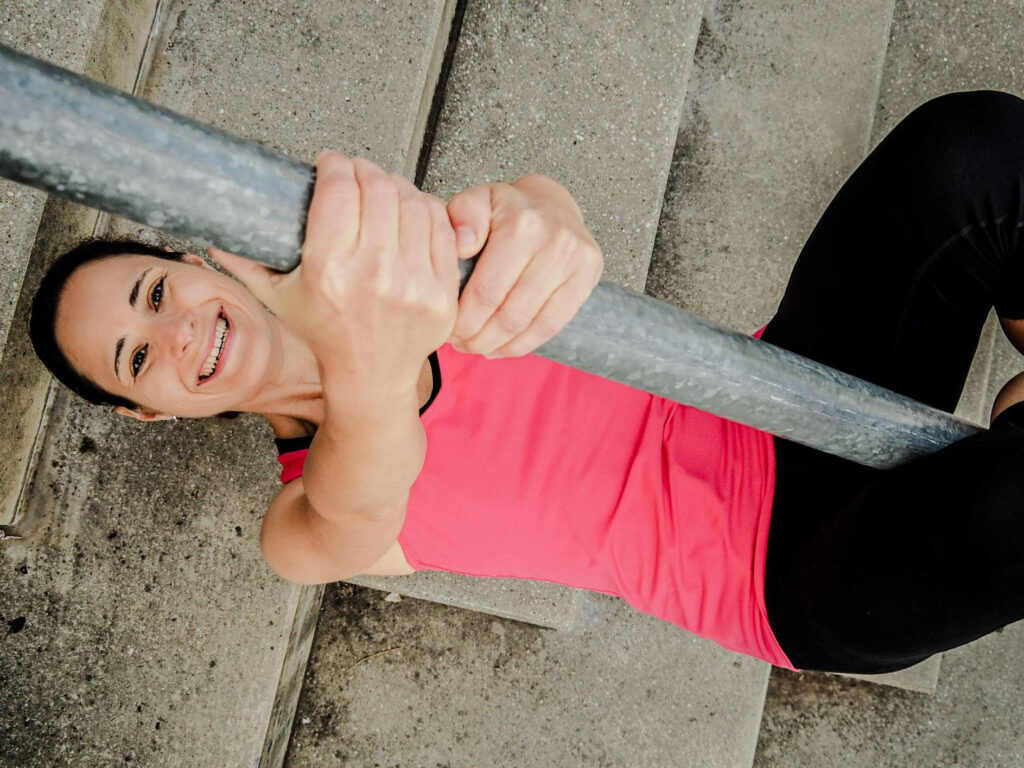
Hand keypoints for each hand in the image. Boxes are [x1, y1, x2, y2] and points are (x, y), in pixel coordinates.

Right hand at [208, 151, 459, 392]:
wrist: (370, 376)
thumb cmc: (324, 334)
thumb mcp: (278, 297)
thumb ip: (245, 262)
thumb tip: (212, 233)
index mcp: (329, 272)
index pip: (339, 191)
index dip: (335, 165)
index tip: (331, 163)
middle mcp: (374, 276)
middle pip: (378, 189)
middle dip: (364, 170)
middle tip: (356, 173)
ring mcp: (414, 284)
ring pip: (412, 202)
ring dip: (396, 185)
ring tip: (382, 188)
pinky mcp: (442, 291)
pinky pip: (441, 228)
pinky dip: (425, 208)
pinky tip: (410, 208)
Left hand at [444, 174, 603, 358]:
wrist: (552, 203)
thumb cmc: (506, 208)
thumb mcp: (476, 201)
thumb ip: (462, 217)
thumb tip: (462, 246)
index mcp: (521, 225)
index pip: (486, 290)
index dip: (464, 320)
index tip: (448, 331)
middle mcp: (553, 242)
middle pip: (509, 312)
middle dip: (479, 337)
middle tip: (461, 344)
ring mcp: (575, 261)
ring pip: (530, 323)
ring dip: (500, 344)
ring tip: (479, 348)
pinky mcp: (588, 277)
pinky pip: (553, 324)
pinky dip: (525, 343)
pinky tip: (504, 348)